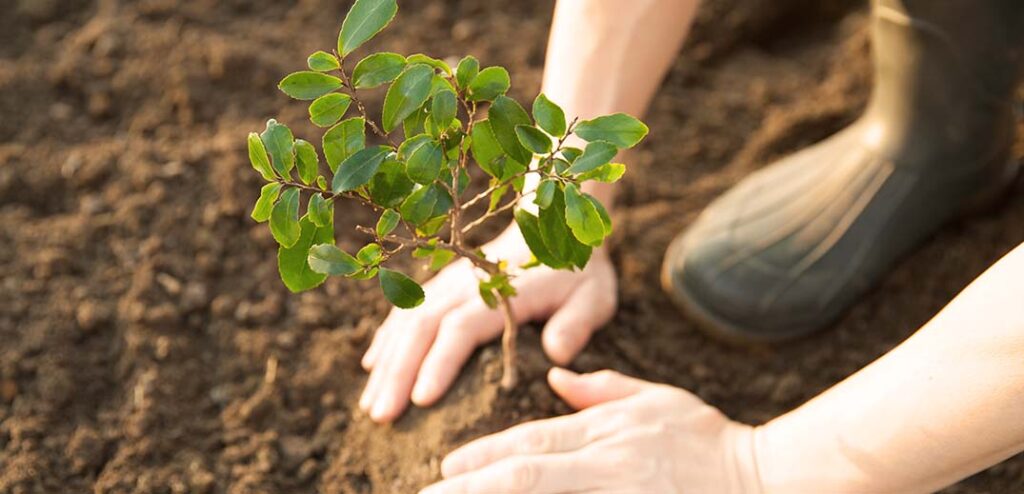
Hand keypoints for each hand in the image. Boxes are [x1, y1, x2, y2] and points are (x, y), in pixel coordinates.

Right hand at [359, 226, 617, 422]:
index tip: (421, 400)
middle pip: (422, 328)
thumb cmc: (576, 273)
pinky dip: (386, 338)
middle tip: (381, 416)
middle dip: (398, 373)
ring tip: (370, 406)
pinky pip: (405, 310)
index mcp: (501, 292)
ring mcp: (448, 282)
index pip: (461, 328)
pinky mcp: (440, 285)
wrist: (553, 226)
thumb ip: (576, 324)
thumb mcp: (593, 296)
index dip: (440, 363)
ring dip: (386, 363)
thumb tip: (556, 354)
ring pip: (406, 321)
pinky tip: (372, 367)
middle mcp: (465, 285)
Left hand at [421, 368, 761, 493]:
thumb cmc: (710, 440)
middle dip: (469, 488)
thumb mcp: (657, 400)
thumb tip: (556, 375)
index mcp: (607, 431)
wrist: (766, 478)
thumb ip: (602, 389)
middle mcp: (606, 465)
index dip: (483, 457)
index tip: (446, 468)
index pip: (530, 441)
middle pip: (523, 476)